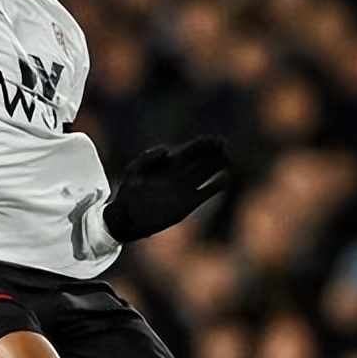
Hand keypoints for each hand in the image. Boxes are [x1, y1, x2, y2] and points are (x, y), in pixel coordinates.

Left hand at [103, 135, 231, 242]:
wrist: (127, 218)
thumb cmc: (127, 192)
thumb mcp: (133, 170)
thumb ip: (148, 158)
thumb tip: (167, 150)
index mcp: (168, 165)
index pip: (191, 151)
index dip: (203, 144)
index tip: (215, 139)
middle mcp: (180, 175)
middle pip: (202, 160)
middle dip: (214, 152)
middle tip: (226, 145)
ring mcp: (185, 189)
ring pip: (206, 174)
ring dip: (218, 166)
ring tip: (229, 157)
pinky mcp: (188, 205)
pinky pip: (206, 193)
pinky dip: (215, 187)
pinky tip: (224, 178)